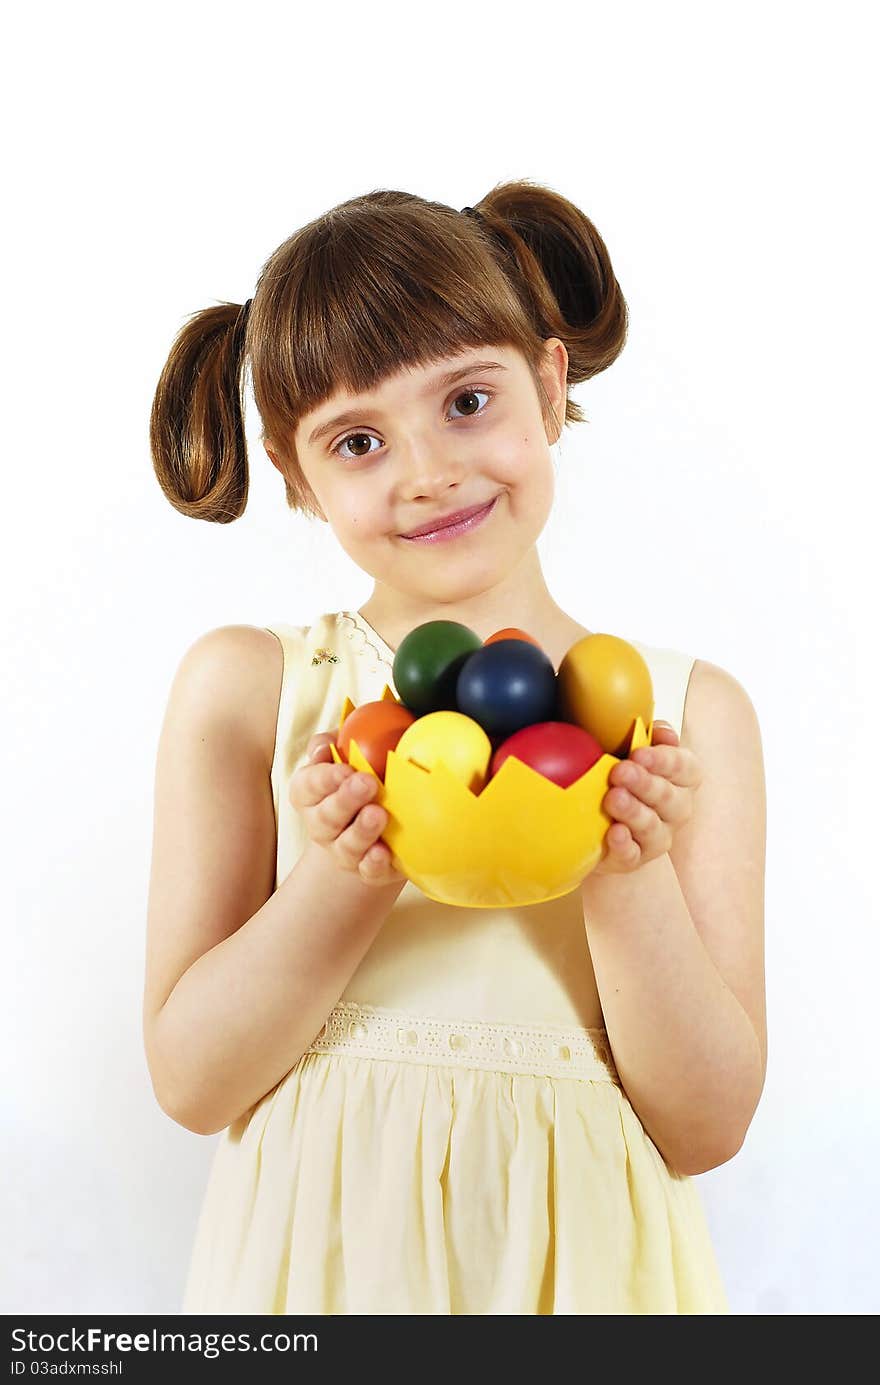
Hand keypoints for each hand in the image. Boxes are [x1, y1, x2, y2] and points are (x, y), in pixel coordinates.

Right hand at [289, 732, 407, 887]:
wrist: (374, 826)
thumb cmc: (356, 778)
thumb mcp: (343, 753)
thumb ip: (333, 743)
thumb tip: (325, 745)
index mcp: (309, 795)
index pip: (308, 786)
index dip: (324, 778)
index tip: (345, 769)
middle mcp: (321, 825)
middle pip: (326, 817)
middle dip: (345, 800)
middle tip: (367, 783)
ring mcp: (343, 851)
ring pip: (346, 845)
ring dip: (361, 830)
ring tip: (378, 814)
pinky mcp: (368, 870)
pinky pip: (368, 871)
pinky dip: (374, 863)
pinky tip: (384, 852)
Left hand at [590, 720, 701, 875]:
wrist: (600, 821)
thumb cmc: (624, 778)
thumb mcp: (634, 753)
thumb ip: (648, 737)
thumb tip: (661, 729)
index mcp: (682, 779)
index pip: (685, 768)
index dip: (665, 760)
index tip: (639, 753)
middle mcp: (677, 809)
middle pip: (669, 797)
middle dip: (645, 783)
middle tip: (621, 771)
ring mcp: (658, 836)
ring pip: (652, 827)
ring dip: (633, 811)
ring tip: (613, 798)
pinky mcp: (635, 858)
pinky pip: (632, 855)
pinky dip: (623, 845)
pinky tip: (613, 833)